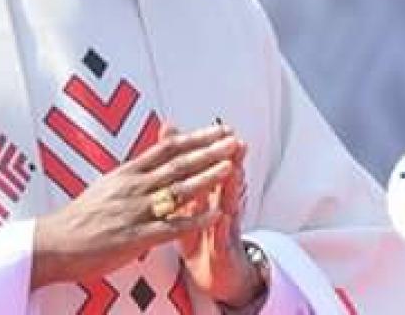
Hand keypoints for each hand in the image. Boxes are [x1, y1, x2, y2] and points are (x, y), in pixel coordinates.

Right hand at [31, 123, 241, 289]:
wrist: (55, 242)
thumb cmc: (79, 218)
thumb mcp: (106, 186)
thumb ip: (131, 173)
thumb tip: (148, 160)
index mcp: (127, 173)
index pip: (167, 149)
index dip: (195, 138)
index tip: (216, 130)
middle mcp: (134, 187)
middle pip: (178, 164)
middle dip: (209, 151)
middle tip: (233, 140)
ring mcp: (136, 211)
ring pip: (179, 190)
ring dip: (207, 178)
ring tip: (230, 166)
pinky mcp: (136, 237)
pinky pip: (173, 227)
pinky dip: (196, 220)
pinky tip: (215, 214)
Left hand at [173, 125, 264, 308]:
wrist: (215, 276)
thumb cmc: (199, 238)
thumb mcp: (189, 205)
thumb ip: (183, 175)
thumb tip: (170, 142)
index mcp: (208, 195)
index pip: (208, 167)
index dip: (211, 149)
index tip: (213, 128)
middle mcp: (219, 208)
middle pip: (225, 180)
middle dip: (228, 160)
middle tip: (234, 142)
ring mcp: (224, 229)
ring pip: (228, 205)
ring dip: (231, 187)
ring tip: (234, 170)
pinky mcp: (224, 252)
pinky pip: (222, 239)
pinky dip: (222, 228)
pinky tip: (222, 218)